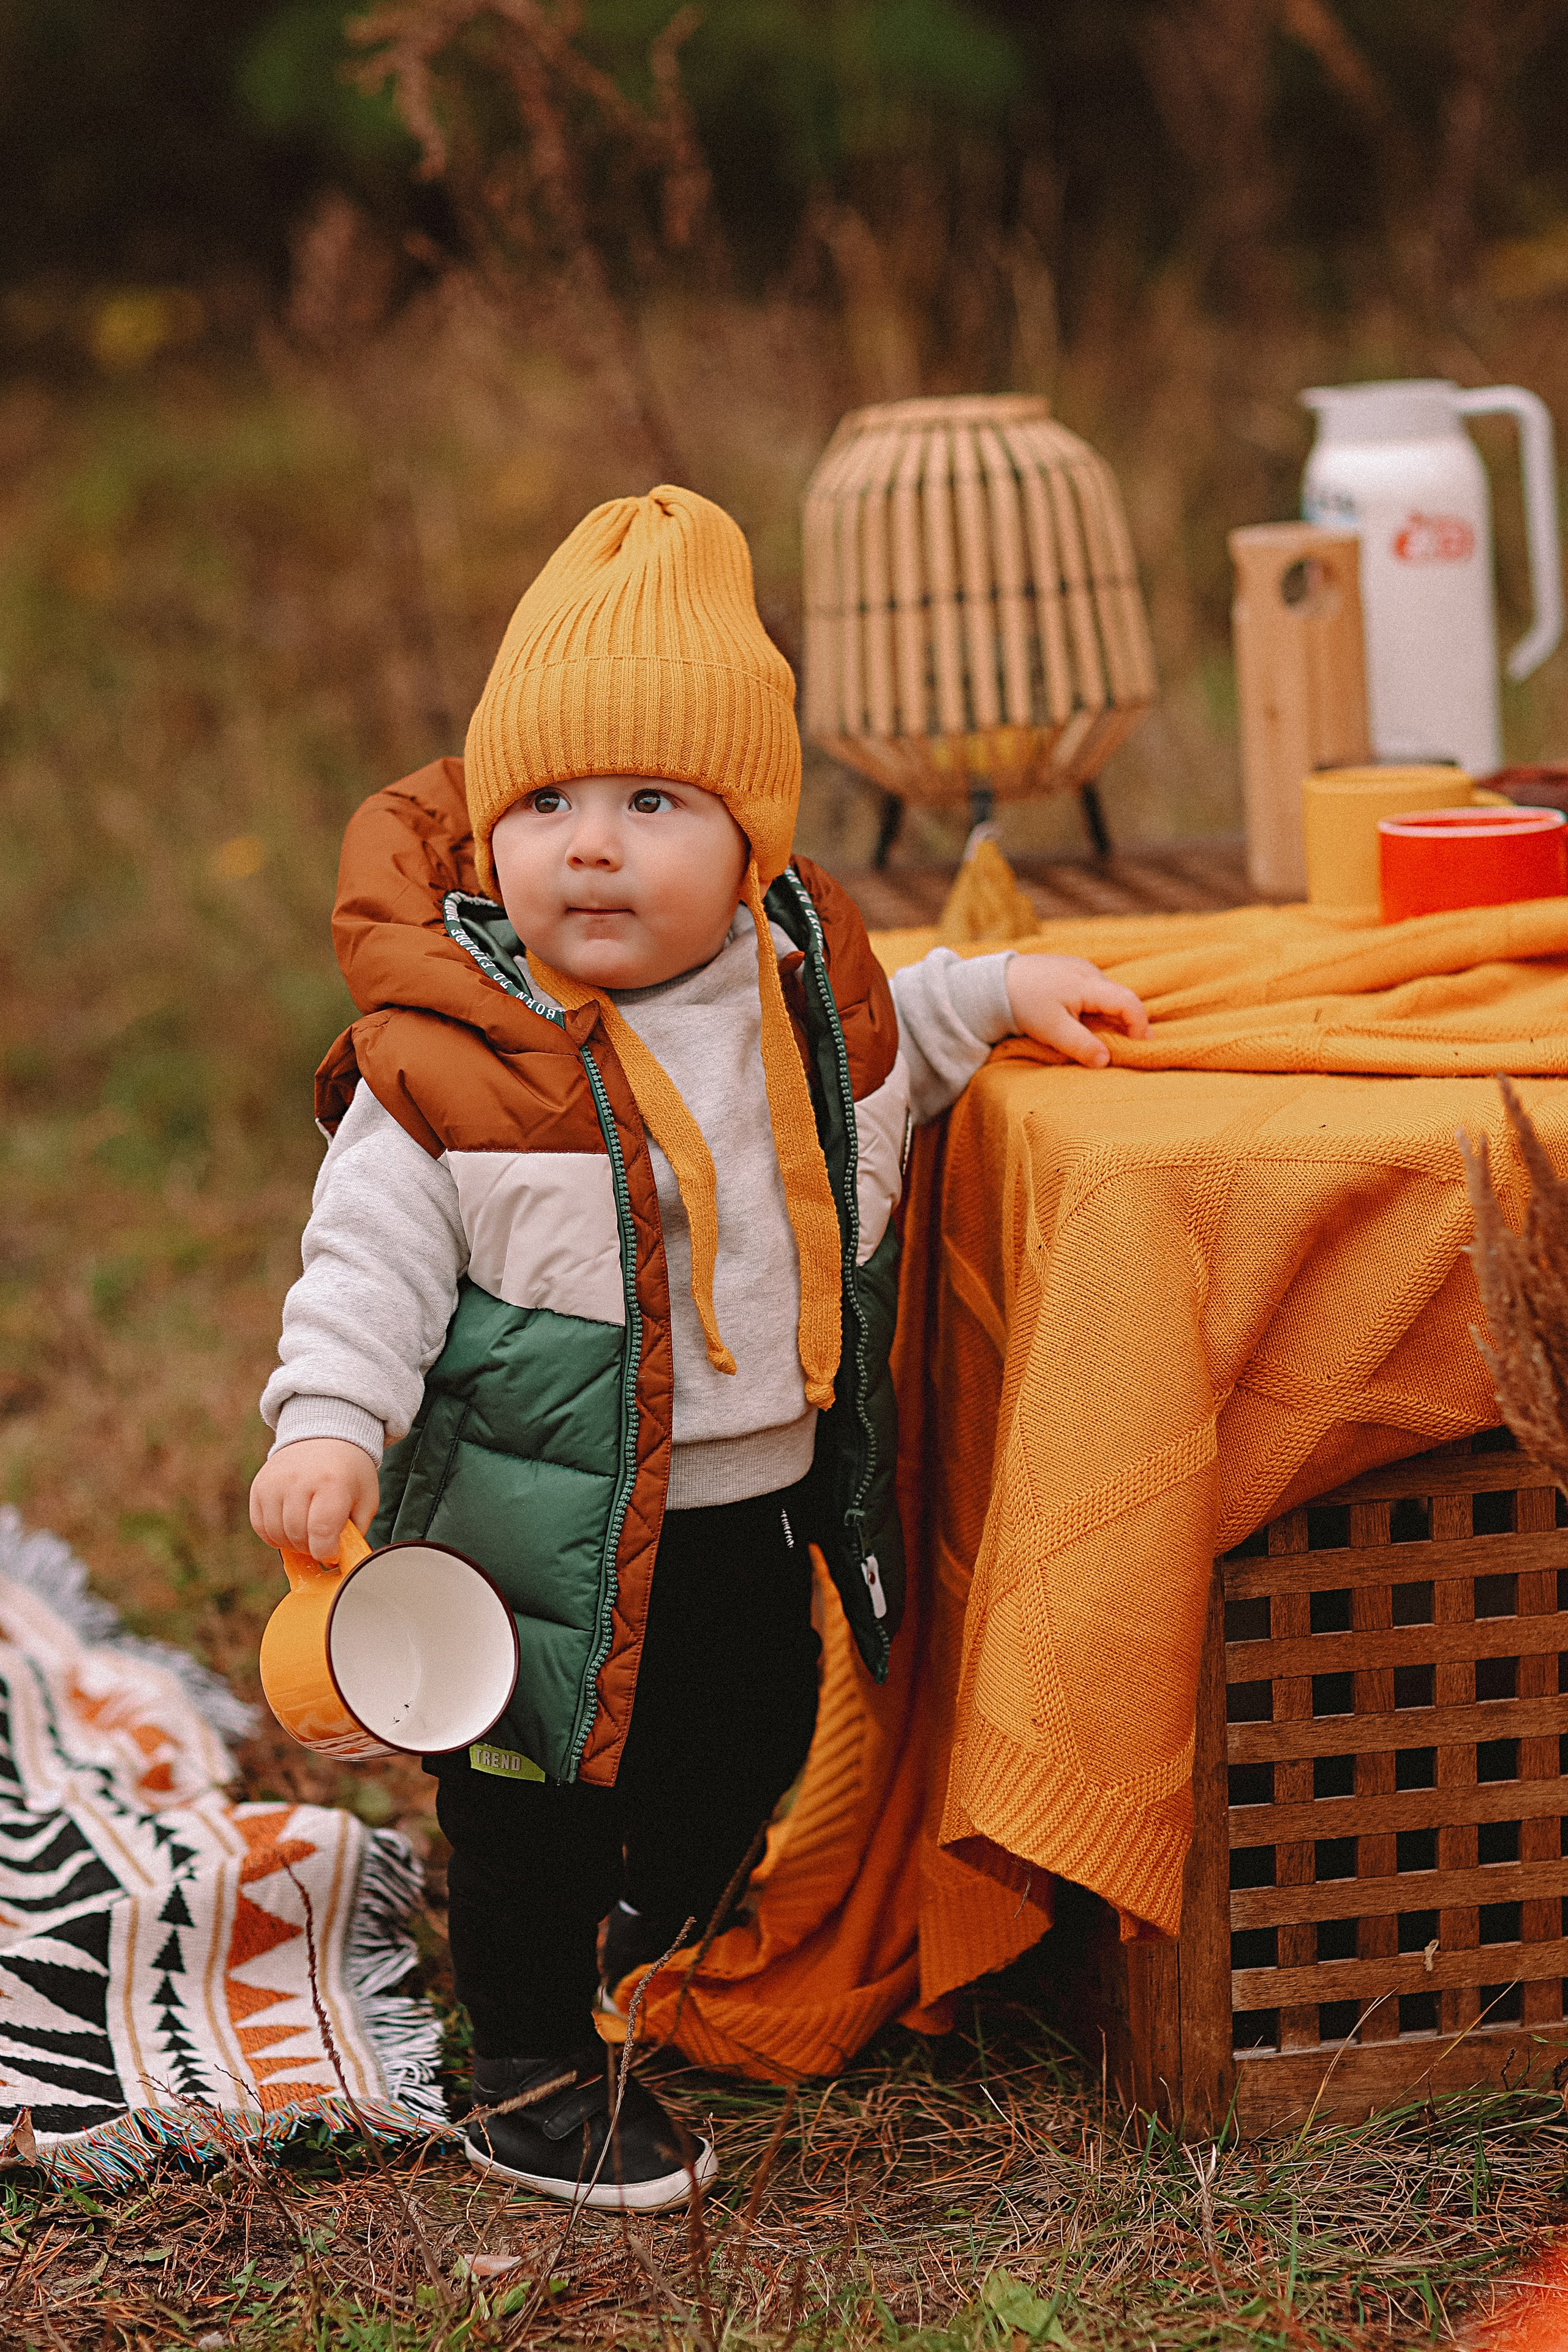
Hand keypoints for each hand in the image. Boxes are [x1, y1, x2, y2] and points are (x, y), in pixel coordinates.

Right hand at [249, 1438, 380, 1563]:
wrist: (325, 1435)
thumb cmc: (349, 1472)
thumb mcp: (365, 1498)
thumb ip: (356, 1531)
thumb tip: (342, 1559)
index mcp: (332, 1483)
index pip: (321, 1532)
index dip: (326, 1552)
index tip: (332, 1554)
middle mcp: (300, 1481)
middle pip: (297, 1535)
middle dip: (310, 1548)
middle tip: (321, 1543)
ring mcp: (275, 1482)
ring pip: (276, 1534)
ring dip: (292, 1544)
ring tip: (307, 1534)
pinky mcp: (259, 1486)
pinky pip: (260, 1525)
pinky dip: (274, 1535)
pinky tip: (290, 1528)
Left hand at [1004, 953, 1148, 1068]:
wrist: (994, 983)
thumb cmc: (1023, 1005)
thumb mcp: (1052, 1031)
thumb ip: (1081, 1046)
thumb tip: (1106, 1061)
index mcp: (1089, 984)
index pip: (1129, 1003)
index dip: (1139, 1026)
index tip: (1138, 1047)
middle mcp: (1089, 971)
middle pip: (1120, 998)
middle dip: (1128, 1023)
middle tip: (1131, 1047)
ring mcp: (1080, 968)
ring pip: (1107, 994)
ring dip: (1111, 1015)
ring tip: (1108, 1038)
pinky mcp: (1070, 970)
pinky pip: (1093, 990)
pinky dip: (1097, 1007)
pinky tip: (1086, 1022)